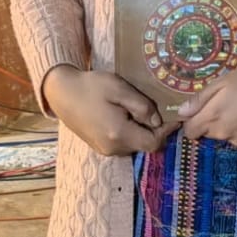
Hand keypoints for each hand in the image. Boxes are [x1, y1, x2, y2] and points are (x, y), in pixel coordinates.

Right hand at [42, 65, 175, 155]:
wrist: (62, 93)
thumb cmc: (91, 87)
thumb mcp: (120, 89)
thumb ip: (142, 106)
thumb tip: (158, 121)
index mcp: (119, 134)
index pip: (153, 143)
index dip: (167, 131)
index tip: (174, 116)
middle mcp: (113, 148)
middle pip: (145, 145)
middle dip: (155, 130)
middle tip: (158, 110)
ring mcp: (104, 149)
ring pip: (135, 145)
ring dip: (142, 131)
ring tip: (139, 110)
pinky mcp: (99, 146)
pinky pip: (124, 144)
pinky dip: (131, 132)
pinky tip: (125, 115)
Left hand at [177, 66, 236, 146]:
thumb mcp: (224, 81)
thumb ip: (200, 98)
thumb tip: (181, 112)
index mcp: (212, 117)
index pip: (189, 131)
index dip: (192, 121)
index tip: (202, 110)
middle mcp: (223, 133)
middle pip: (207, 133)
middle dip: (212, 121)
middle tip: (227, 102)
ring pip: (224, 136)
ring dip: (228, 125)